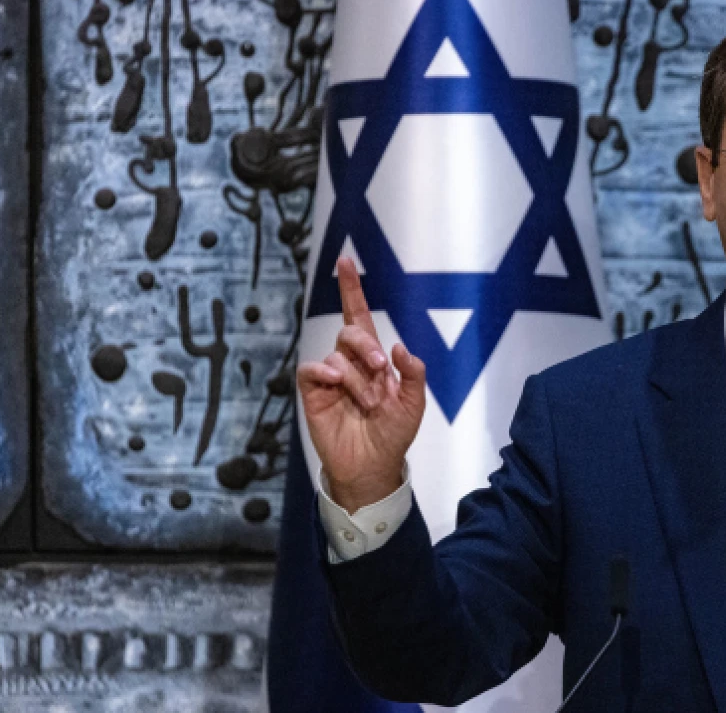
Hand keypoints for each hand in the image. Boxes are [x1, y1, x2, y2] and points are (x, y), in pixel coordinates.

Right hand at [296, 257, 427, 512]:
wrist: (374, 465)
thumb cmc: (394, 433)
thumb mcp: (414, 402)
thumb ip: (413, 373)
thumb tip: (398, 346)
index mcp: (374, 358)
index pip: (360, 316)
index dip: (352, 290)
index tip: (345, 262)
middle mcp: (350, 362)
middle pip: (351, 332)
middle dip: (366, 346)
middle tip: (380, 368)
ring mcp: (331, 377)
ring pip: (338, 355)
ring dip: (357, 377)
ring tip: (368, 401)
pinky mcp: (314, 393)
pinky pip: (311, 369)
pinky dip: (324, 371)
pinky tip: (337, 382)